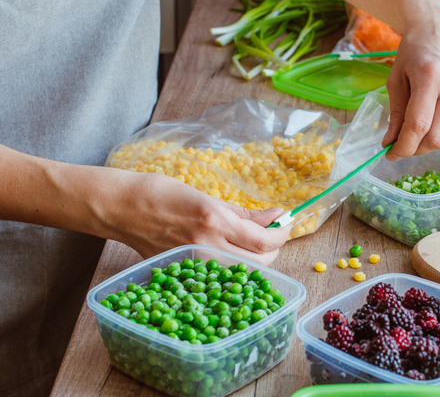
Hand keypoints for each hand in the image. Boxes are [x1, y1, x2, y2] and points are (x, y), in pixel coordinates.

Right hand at [103, 172, 290, 264]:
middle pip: (260, 262)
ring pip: (242, 272)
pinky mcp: (184, 272)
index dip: (282, 234)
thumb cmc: (161, 193)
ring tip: (255, 242)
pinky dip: (234, 267)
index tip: (287, 222)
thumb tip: (274, 217)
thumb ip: (243, 213)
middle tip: (274, 232)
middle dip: (274, 248)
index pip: (263, 240)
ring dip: (258, 259)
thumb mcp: (208, 197)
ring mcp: (195, 263)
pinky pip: (220, 276)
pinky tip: (233, 254)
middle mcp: (207, 246)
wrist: (122, 208)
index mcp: (214, 222)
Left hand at [382, 0, 439, 159]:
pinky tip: (433, 126)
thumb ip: (395, 114)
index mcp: (430, 77)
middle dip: (416, 149)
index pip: (418, 125)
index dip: (402, 146)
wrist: (439, 31)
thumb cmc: (412, 54)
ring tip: (418, 135)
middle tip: (403, 144)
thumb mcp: (396, 81)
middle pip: (437, 138)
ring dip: (431, 146)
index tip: (390, 154)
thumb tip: (390, 144)